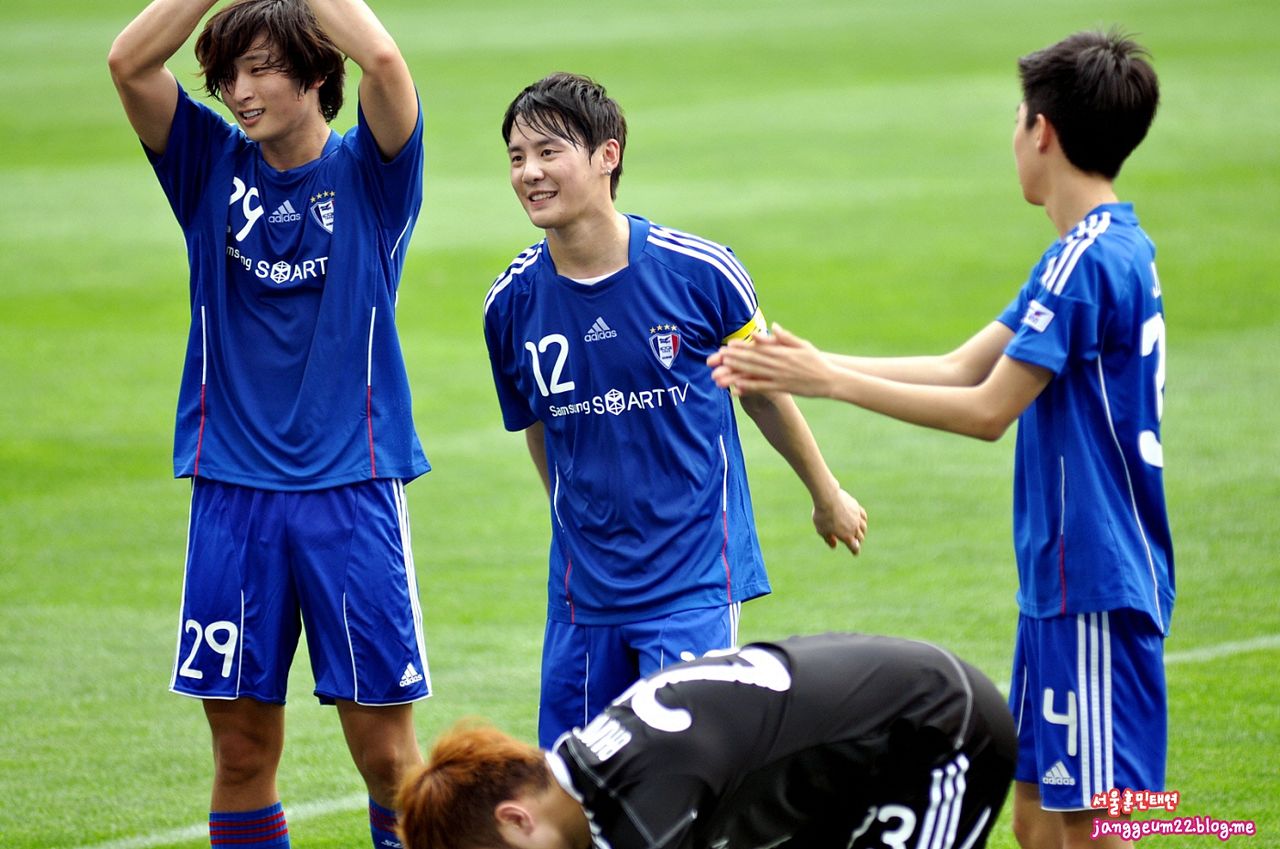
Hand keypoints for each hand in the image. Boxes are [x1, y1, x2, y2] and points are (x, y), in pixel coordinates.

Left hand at [708, 323, 834, 397]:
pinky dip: (749, 389)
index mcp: (782, 352)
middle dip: (734, 359)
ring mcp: (780, 377)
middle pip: (752, 360)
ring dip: (737, 374)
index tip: (727, 346)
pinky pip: (763, 389)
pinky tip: (736, 390)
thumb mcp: (803, 345)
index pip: (758, 348)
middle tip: (717, 358)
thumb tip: (773, 327)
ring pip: (755, 374)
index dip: (742, 347)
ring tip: (721, 374)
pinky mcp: (783, 388)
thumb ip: (786, 337)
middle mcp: (779, 364)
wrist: (831, 379)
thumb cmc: (816, 361)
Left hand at [812, 487, 867, 555]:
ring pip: (864, 526)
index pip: (855, 547)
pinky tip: (860, 519)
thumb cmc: (823, 516)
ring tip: (859, 532)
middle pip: (860, 537)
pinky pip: (863, 515)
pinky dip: (863, 520)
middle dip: (858, 541)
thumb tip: (834, 546)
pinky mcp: (856, 507)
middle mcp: (854, 528)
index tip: (855, 553)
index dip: (855, 551)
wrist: (828, 498)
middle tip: (856, 542)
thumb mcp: (822, 530)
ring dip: (862, 531)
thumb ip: (828, 539)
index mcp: (847, 536)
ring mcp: (857, 517)